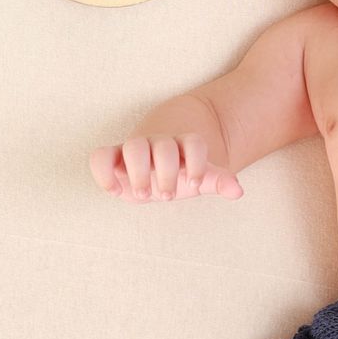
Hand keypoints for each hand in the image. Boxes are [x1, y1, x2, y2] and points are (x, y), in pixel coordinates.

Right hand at [89, 134, 243, 201]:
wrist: (153, 164)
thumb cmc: (179, 173)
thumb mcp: (200, 178)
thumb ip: (217, 181)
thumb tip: (237, 190)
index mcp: (183, 145)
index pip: (194, 143)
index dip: (198, 162)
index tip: (196, 183)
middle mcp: (159, 143)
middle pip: (163, 146)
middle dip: (167, 172)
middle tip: (168, 196)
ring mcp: (135, 148)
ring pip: (134, 146)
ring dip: (139, 172)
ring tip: (144, 195)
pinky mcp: (113, 159)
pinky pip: (100, 157)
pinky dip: (103, 173)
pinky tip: (115, 191)